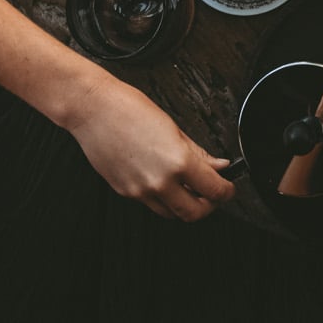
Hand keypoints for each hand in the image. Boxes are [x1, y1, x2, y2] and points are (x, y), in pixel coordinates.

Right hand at [66, 74, 236, 219]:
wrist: (93, 110)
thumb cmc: (129, 109)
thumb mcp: (174, 128)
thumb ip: (199, 153)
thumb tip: (218, 165)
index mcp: (178, 162)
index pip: (214, 190)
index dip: (227, 191)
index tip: (229, 187)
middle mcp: (159, 182)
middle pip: (194, 213)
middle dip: (209, 206)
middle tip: (213, 193)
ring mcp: (140, 191)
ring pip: (172, 213)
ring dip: (184, 205)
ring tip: (189, 187)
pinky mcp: (125, 192)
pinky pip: (151, 204)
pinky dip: (163, 198)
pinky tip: (164, 181)